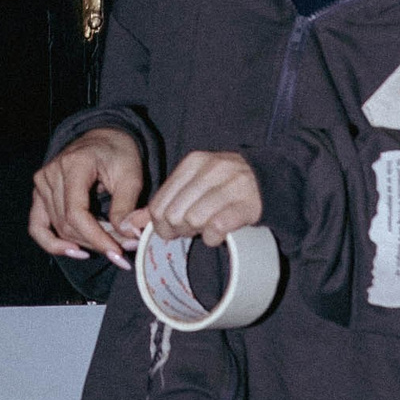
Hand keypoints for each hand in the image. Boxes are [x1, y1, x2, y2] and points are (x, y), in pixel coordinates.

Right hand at [29, 127, 144, 268]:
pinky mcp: (39, 195)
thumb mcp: (131, 176)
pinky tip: (75, 251)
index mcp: (74, 164)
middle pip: (68, 224)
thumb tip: (128, 237)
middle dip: (96, 242)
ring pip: (58, 229)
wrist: (102, 140)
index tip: (117, 253)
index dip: (96, 237)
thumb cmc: (117, 154)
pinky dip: (53, 244)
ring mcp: (41, 184)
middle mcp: (51, 174)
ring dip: (85, 243)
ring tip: (108, 246)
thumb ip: (127, 206)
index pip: (76, 212)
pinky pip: (38, 227)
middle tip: (123, 251)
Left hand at [128, 150, 263, 248]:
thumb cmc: (226, 186)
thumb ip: (164, 202)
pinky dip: (213, 237)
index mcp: (194, 162)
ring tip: (206, 228)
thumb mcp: (193, 186)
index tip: (173, 228)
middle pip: (174, 214)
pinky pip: (216, 227)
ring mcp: (232, 185)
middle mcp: (212, 169)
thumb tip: (129, 223)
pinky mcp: (248, 204)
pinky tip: (219, 233)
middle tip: (191, 230)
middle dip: (178, 230)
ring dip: (196, 233)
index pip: (159, 203)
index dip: (161, 224)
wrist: (270, 181)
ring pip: (193, 220)